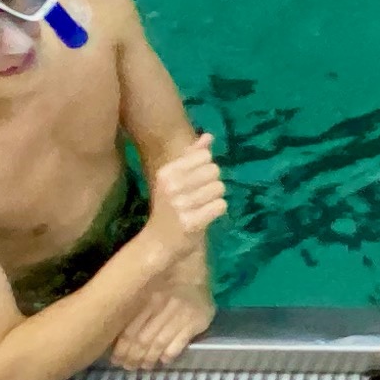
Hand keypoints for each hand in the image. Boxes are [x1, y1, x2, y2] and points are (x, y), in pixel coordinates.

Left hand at [114, 270, 215, 370]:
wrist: (189, 251)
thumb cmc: (158, 261)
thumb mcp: (137, 275)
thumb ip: (129, 299)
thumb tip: (111, 323)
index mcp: (142, 298)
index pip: (129, 331)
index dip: (121, 348)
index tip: (116, 359)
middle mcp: (160, 306)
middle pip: (143, 339)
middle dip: (134, 357)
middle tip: (128, 367)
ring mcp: (181, 313)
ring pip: (160, 343)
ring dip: (150, 358)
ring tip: (145, 366)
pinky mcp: (198, 318)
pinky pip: (181, 341)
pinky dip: (170, 353)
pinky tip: (164, 359)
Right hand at [142, 137, 225, 253]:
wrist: (158, 243)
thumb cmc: (168, 208)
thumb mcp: (174, 179)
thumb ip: (191, 157)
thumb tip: (208, 136)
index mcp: (166, 172)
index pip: (204, 156)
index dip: (205, 169)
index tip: (195, 182)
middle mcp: (172, 186)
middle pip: (214, 171)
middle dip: (212, 183)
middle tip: (200, 197)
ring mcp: (181, 205)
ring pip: (220, 188)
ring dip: (215, 198)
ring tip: (201, 207)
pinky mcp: (192, 222)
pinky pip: (221, 205)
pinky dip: (217, 211)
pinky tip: (205, 216)